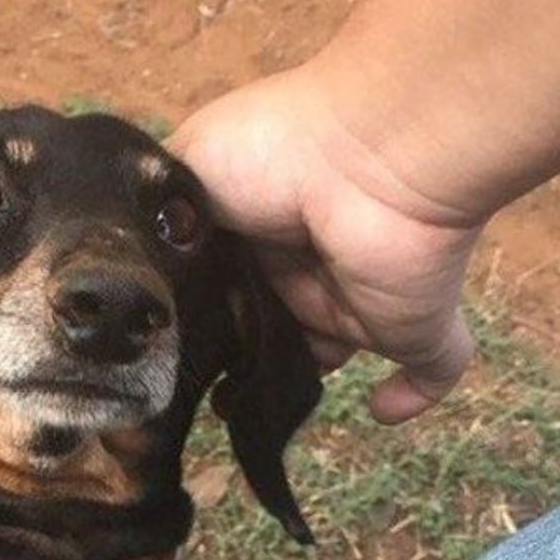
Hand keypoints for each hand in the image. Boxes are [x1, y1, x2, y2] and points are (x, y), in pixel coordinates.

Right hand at [171, 65, 484, 422]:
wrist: (367, 153)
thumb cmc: (274, 147)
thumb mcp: (184, 166)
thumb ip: (157, 216)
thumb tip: (130, 261)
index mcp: (258, 231)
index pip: (225, 291)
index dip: (198, 324)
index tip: (161, 357)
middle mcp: (307, 268)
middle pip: (268, 333)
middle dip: (237, 365)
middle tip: (196, 394)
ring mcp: (362, 298)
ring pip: (325, 360)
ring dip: (293, 388)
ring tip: (246, 412)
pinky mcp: (413, 325)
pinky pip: (429, 372)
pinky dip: (413, 395)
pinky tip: (381, 410)